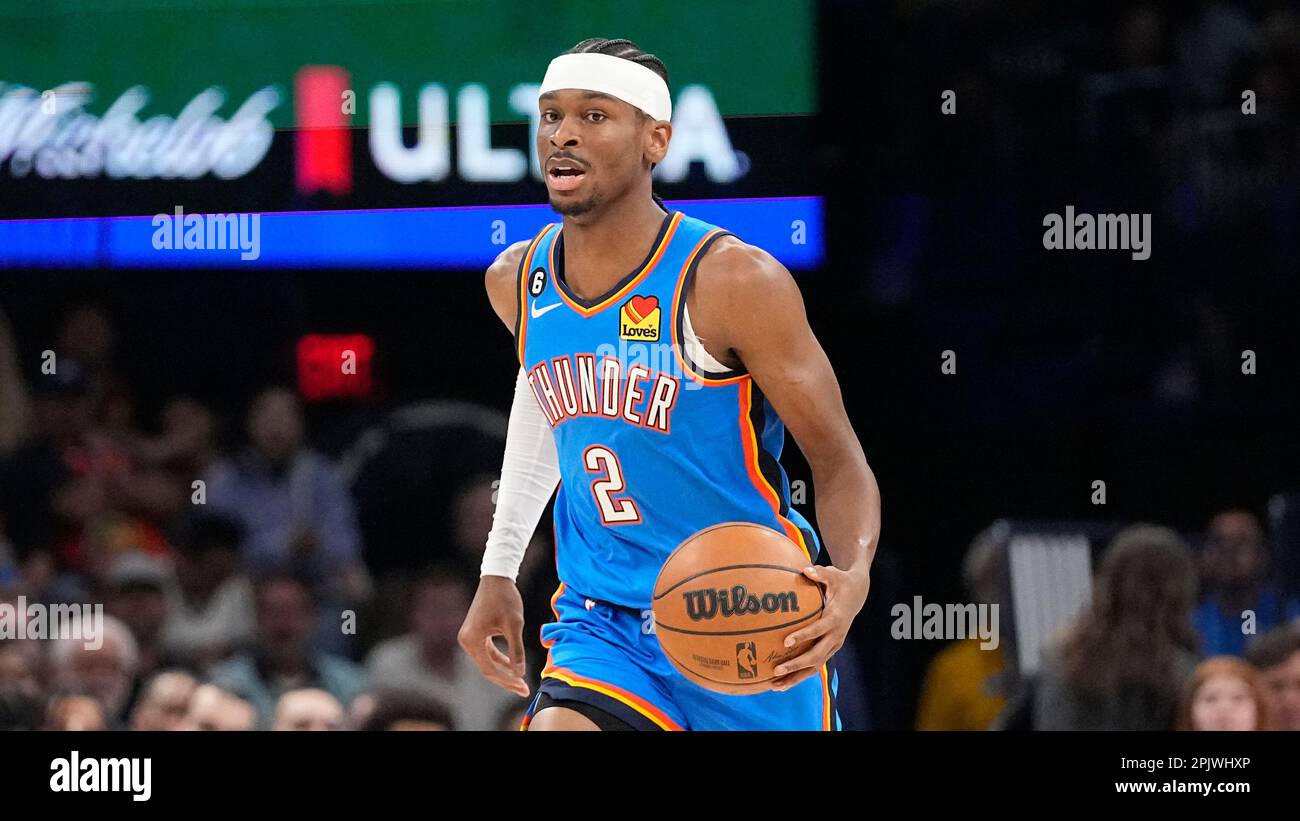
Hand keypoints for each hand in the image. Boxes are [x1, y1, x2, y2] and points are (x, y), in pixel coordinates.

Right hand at [458, 575, 529, 697]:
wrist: (497, 578)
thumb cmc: (506, 599)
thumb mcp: (514, 625)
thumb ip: (516, 650)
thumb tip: (519, 673)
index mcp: (472, 640)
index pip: (490, 669)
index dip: (507, 680)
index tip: (524, 687)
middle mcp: (466, 640)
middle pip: (487, 668)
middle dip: (506, 679)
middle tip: (524, 689)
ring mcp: (469, 637)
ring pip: (487, 661)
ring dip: (504, 670)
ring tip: (521, 681)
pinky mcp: (475, 633)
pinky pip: (487, 652)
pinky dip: (500, 659)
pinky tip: (513, 666)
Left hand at [769, 564, 869, 690]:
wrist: (857, 593)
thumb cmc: (840, 582)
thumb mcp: (833, 574)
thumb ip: (819, 573)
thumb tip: (805, 570)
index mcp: (835, 618)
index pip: (818, 630)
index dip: (803, 636)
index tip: (785, 642)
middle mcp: (835, 635)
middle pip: (816, 655)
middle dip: (796, 665)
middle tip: (776, 670)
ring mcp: (833, 644)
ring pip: (815, 666)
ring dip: (796, 677)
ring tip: (775, 686)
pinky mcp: (830, 649)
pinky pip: (814, 665)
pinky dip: (799, 674)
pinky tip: (781, 682)